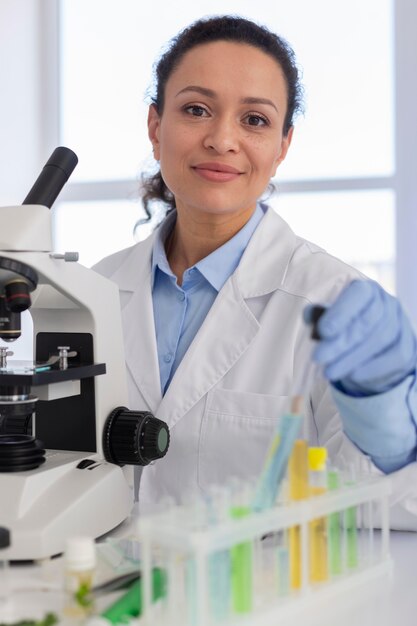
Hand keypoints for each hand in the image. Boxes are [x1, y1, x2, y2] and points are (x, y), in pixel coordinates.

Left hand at [308, 280, 416, 394]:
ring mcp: (400, 323)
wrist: (372, 351)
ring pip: (380, 339)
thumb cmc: (345, 328)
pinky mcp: (408, 345)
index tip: (322, 331)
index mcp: (367, 289)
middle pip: (368, 321)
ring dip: (352, 358)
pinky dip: (373, 367)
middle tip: (318, 357)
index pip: (358, 294)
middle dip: (341, 342)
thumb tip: (310, 315)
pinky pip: (395, 356)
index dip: (341, 312)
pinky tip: (353, 375)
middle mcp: (387, 302)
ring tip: (329, 371)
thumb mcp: (329, 319)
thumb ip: (319, 315)